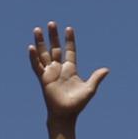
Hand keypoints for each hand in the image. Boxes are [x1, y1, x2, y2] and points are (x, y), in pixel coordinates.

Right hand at [29, 22, 108, 138]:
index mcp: (70, 69)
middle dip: (53, 36)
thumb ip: (96, 78)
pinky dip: (33, 57)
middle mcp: (59, 69)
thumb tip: (106, 70)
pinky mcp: (43, 79)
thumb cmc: (77, 104)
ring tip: (37, 29)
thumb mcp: (89, 89)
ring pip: (44, 54)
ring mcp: (50, 73)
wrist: (65, 115)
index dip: (69, 40)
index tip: (69, 28)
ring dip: (40, 42)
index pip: (70, 51)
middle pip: (55, 48)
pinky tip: (31, 47)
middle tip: (51, 23)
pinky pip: (36, 66)